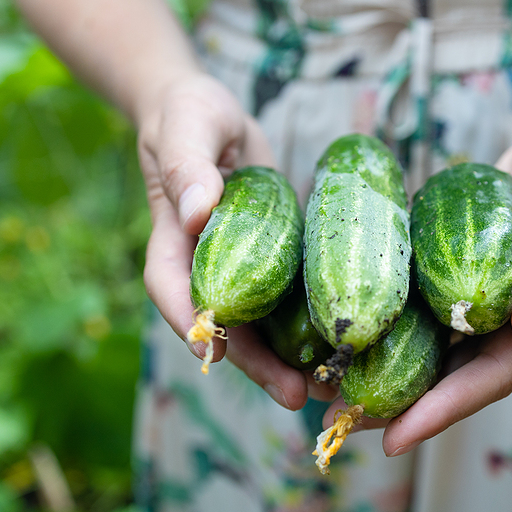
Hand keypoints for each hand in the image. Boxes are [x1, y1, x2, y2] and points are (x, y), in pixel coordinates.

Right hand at [137, 73, 309, 409]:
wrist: (215, 117)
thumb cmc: (191, 115)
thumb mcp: (188, 127)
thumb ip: (188, 166)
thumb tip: (196, 213)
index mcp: (171, 246)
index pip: (173, 295)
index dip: (195, 328)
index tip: (218, 356)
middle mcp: (203, 270)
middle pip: (225, 330)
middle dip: (258, 367)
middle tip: (298, 396)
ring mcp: (238, 274)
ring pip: (259, 329)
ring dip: (290, 363)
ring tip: (330, 390)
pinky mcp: (269, 267)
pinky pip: (286, 306)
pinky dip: (309, 330)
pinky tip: (340, 349)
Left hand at [323, 111, 511, 454]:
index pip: (487, 380)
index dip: (441, 412)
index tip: (393, 441)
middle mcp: (505, 322)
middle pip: (448, 378)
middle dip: (397, 406)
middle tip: (338, 424)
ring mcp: (478, 300)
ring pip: (428, 349)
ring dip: (381, 371)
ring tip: (327, 389)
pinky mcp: (455, 274)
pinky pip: (418, 308)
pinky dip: (385, 324)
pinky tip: (345, 329)